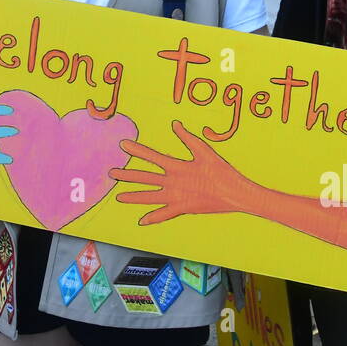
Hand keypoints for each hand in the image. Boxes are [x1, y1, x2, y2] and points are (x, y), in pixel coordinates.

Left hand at [109, 121, 252, 224]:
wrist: (235, 193)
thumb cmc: (221, 171)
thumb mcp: (204, 151)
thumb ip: (187, 138)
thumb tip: (175, 124)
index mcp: (177, 167)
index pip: (152, 156)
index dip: (137, 150)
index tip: (123, 144)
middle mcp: (173, 183)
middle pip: (144, 178)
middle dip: (126, 175)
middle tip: (111, 173)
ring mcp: (176, 198)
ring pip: (149, 198)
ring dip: (133, 197)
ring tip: (119, 198)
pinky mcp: (182, 209)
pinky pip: (164, 215)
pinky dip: (153, 218)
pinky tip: (142, 221)